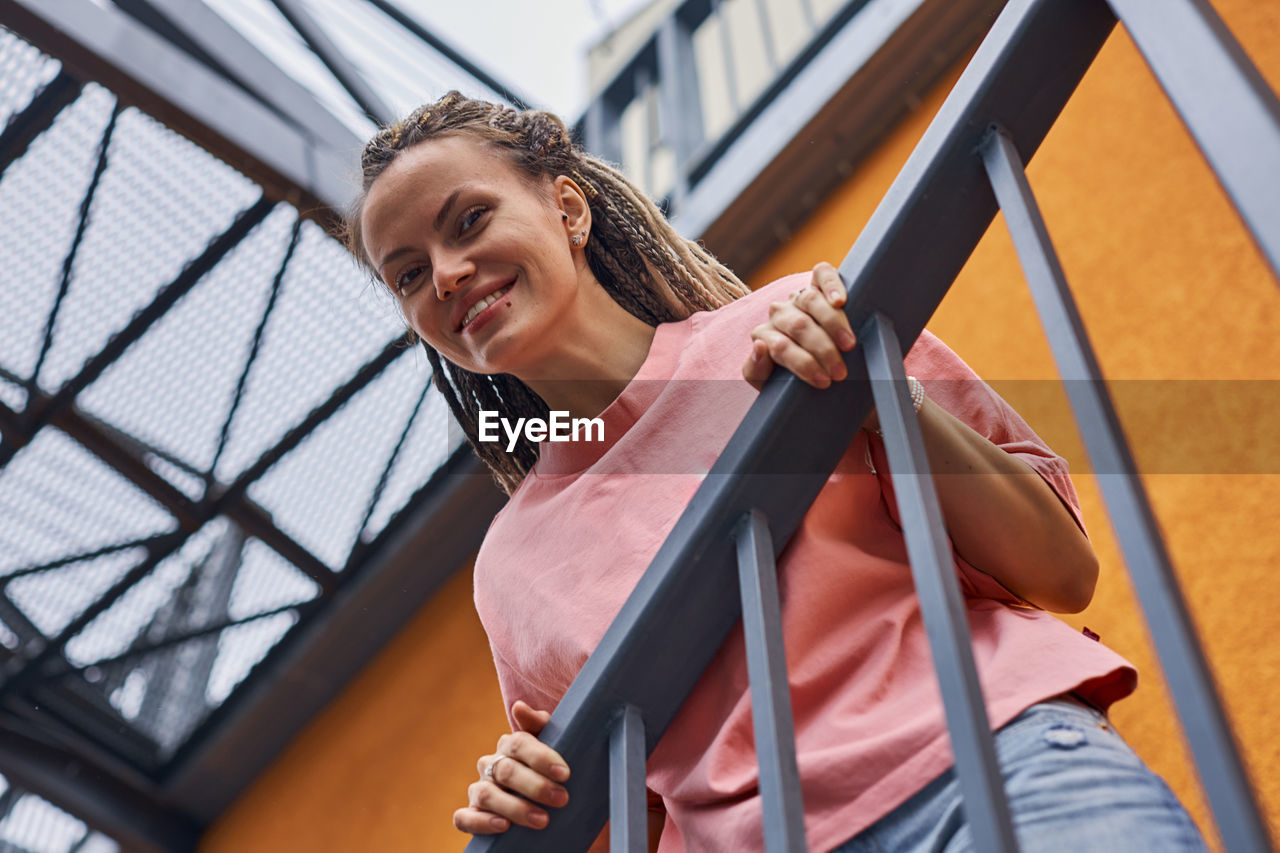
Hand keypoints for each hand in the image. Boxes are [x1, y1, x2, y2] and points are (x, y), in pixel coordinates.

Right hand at [453, 700, 570, 834]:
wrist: (546, 805)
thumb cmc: (551, 771)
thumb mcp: (555, 746)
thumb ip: (540, 725)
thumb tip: (519, 708)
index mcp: (510, 745)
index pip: (519, 743)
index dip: (541, 757)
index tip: (564, 774)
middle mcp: (490, 765)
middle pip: (506, 771)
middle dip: (535, 786)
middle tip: (561, 798)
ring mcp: (479, 790)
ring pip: (486, 794)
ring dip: (514, 807)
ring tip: (542, 820)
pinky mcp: (471, 815)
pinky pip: (464, 817)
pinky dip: (481, 822)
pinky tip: (503, 826)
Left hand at [743, 261, 856, 390]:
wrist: (816, 372)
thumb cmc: (793, 379)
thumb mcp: (768, 382)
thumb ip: (756, 369)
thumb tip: (760, 345)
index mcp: (764, 336)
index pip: (780, 347)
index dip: (803, 364)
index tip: (824, 382)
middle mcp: (779, 313)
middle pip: (799, 325)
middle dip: (822, 350)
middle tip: (840, 372)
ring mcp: (798, 297)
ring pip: (811, 300)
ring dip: (833, 323)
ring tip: (849, 345)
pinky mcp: (817, 282)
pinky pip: (822, 274)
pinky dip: (832, 285)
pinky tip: (840, 301)